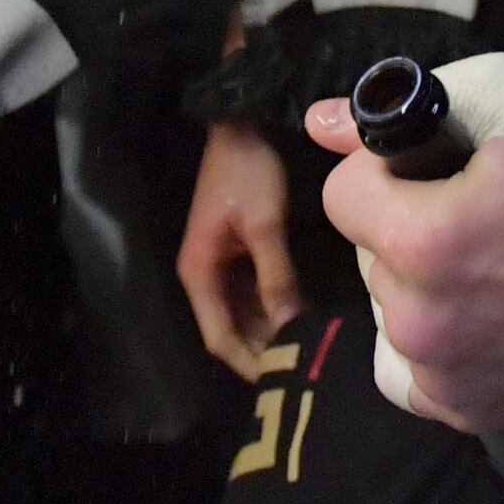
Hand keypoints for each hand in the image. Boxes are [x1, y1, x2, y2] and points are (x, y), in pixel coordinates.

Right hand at [179, 119, 302, 375]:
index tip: (281, 380)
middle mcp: (203, 274)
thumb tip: (290, 327)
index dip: (248, 362)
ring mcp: (218, 262)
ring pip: (242, 312)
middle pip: (229, 329)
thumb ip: (275, 277)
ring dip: (268, 329)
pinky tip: (298, 315)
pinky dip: (271, 306)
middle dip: (261, 350)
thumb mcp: (264, 225)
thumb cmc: (249, 172)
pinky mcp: (235, 249)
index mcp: (198, 273)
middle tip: (302, 368)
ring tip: (305, 348)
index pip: (219, 337)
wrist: (241, 122)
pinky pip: (250, 290)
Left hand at [307, 92, 503, 431]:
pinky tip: (480, 320)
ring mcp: (446, 376)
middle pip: (370, 256)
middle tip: (477, 218)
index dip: (387, 172)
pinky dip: (436, 347)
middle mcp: (422, 320)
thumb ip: (398, 112)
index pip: (344, 195)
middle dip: (406, 230)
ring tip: (491, 270)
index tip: (434, 172)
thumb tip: (317, 124)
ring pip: (393, 313)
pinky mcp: (473, 411)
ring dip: (422, 288)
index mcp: (423, 240)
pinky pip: (414, 374)